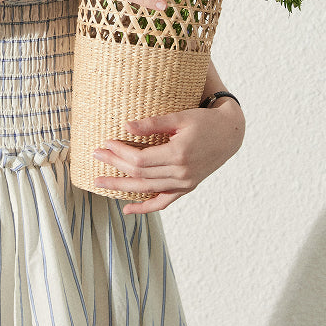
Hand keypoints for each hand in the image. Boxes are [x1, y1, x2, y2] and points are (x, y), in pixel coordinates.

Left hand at [92, 103, 244, 214]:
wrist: (229, 134)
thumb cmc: (204, 121)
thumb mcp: (180, 117)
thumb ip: (153, 123)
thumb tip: (126, 126)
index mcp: (178, 155)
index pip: (140, 159)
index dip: (120, 152)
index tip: (106, 142)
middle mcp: (181, 173)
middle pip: (139, 174)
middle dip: (115, 166)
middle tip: (95, 156)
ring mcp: (184, 184)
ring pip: (147, 189)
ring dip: (122, 186)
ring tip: (100, 182)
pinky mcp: (187, 188)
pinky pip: (163, 202)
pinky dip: (145, 207)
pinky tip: (127, 209)